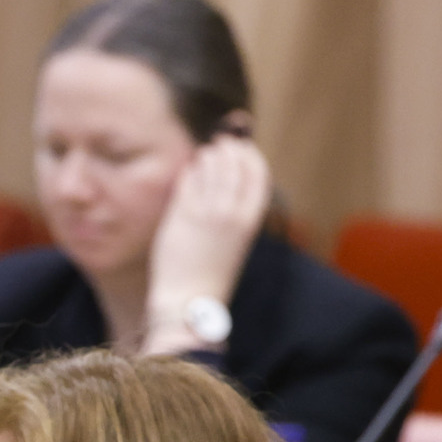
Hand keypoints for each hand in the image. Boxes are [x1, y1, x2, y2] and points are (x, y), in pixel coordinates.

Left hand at [143, 135, 270, 352]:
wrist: (190, 299)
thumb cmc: (212, 271)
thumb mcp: (236, 240)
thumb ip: (235, 210)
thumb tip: (228, 178)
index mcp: (251, 221)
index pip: (259, 175)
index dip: (250, 156)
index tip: (242, 147)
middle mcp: (232, 213)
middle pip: (235, 165)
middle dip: (228, 148)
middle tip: (220, 142)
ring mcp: (207, 213)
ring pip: (211, 168)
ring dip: (208, 155)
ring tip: (205, 153)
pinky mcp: (182, 215)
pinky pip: (188, 181)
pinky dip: (190, 171)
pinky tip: (189, 169)